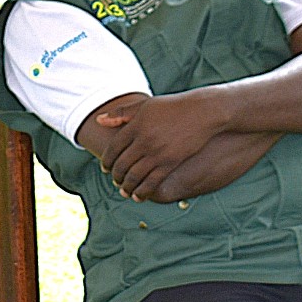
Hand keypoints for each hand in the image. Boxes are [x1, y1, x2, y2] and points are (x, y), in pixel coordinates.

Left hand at [94, 91, 226, 201]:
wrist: (202, 112)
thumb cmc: (172, 107)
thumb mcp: (144, 106)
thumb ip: (121, 113)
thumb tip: (98, 120)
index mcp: (135, 125)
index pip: (113, 148)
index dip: (106, 161)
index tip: (104, 168)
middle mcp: (143, 140)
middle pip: (122, 164)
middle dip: (115, 176)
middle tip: (115, 181)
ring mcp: (157, 152)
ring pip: (134, 176)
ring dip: (126, 186)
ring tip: (124, 191)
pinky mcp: (171, 162)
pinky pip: (152, 181)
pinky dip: (142, 191)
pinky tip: (139, 196)